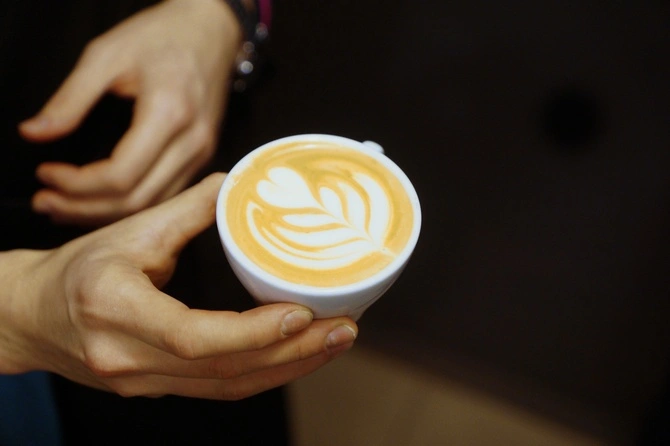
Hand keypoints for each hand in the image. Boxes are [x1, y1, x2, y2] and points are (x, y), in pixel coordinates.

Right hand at [0, 173, 357, 399]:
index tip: (302, 314)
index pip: (194, 336)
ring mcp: (143, 382)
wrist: (30, 317)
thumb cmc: (74, 271)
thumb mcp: (126, 231)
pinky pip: (219, 387)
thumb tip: (235, 184)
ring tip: (335, 342)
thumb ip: (185, 209)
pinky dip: (264, 372)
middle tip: (344, 329)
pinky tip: (298, 355)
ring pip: (229, 386)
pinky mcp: (156, 388)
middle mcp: (129, 358)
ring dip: (289, 367)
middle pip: (225, 369)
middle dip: (293, 353)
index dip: (253, 332)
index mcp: (117, 311)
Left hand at [19, 0, 242, 225]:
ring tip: (64, 206)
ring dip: (106, 214)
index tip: (45, 173)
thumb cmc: (162, 35)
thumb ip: (70, 98)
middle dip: (84, 209)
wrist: (212, 30)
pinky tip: (100, 201)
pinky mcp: (202, 157)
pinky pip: (166, 196)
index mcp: (169, 113)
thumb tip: (34, 133)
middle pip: (137, 201)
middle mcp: (192, 142)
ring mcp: (202, 153)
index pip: (120, 175)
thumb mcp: (106, 54)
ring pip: (153, 206)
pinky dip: (131, 206)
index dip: (76, 185)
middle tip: (45, 201)